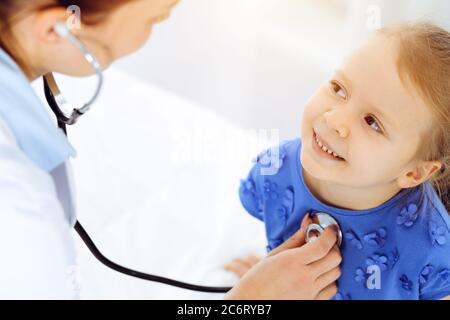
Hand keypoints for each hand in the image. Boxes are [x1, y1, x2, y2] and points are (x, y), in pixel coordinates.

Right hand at [224, 214, 341, 299]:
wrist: (253, 301)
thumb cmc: (258, 278)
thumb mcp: (275, 254)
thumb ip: (296, 238)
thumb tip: (309, 221)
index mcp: (293, 262)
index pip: (323, 246)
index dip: (331, 234)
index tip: (331, 229)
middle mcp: (304, 278)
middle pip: (334, 258)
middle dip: (333, 247)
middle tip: (325, 242)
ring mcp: (310, 292)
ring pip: (336, 273)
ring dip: (332, 263)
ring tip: (320, 259)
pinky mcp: (313, 302)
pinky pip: (332, 289)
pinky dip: (330, 279)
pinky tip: (319, 274)